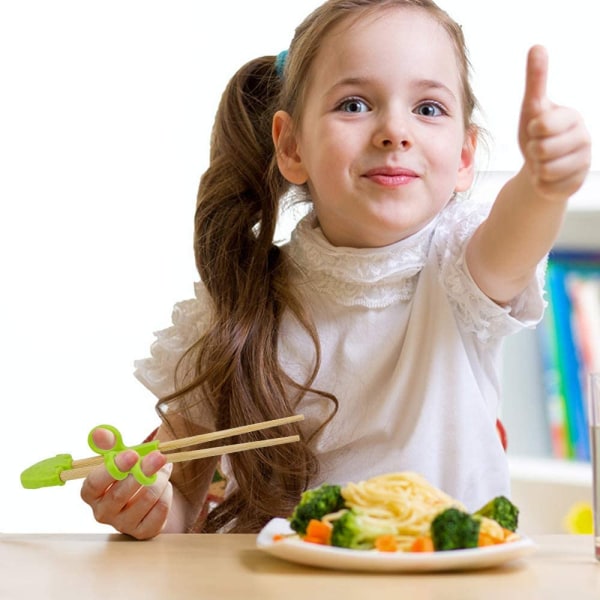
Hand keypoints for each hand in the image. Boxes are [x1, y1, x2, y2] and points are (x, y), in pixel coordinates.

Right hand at [80, 427, 172, 539]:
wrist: (151, 494)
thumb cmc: (130, 472)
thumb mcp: (120, 456)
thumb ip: (109, 444)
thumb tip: (99, 433)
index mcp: (92, 492)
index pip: (94, 483)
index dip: (113, 468)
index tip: (132, 454)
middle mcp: (102, 512)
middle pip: (120, 494)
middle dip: (143, 471)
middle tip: (159, 456)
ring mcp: (122, 525)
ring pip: (146, 498)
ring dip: (161, 479)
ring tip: (164, 469)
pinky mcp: (143, 532)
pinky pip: (160, 509)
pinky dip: (167, 493)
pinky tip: (165, 487)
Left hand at [518, 45, 590, 201]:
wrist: (541, 167)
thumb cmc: (537, 134)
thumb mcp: (532, 108)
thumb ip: (536, 80)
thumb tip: (537, 46)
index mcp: (573, 117)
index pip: (543, 125)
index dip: (533, 130)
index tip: (537, 129)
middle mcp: (584, 139)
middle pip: (542, 150)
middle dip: (532, 151)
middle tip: (538, 149)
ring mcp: (583, 163)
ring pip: (546, 170)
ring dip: (537, 169)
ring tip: (543, 162)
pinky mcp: (576, 184)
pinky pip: (547, 187)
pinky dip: (540, 184)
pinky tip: (547, 177)